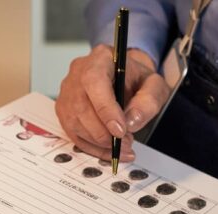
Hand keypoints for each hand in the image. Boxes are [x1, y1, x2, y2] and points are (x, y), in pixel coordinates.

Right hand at [55, 45, 170, 161]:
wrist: (125, 78)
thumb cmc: (136, 79)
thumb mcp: (154, 85)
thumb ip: (148, 101)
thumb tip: (131, 122)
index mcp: (101, 58)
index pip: (94, 82)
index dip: (105, 110)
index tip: (120, 131)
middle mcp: (78, 71)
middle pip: (82, 106)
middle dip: (104, 133)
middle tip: (126, 143)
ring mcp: (67, 91)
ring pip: (74, 123)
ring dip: (98, 142)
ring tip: (120, 145)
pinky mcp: (64, 109)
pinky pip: (73, 133)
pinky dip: (91, 147)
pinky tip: (108, 150)